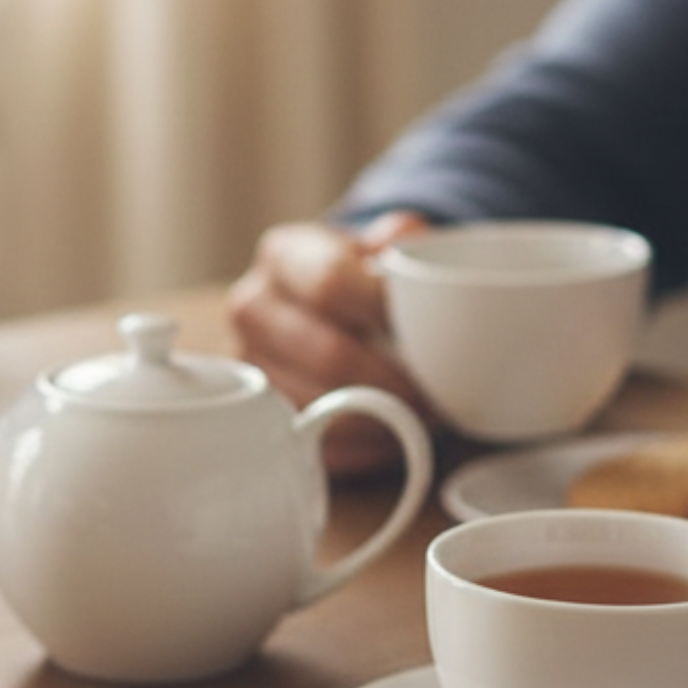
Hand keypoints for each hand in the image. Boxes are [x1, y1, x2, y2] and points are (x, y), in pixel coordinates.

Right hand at [226, 210, 433, 474]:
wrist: (319, 304)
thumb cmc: (360, 275)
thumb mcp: (384, 243)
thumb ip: (406, 240)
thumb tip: (414, 267)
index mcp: (283, 255)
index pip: (330, 283)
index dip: (385, 310)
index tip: (430, 329)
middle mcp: (252, 308)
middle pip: (328, 355)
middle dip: (395, 381)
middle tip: (439, 391)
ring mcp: (248, 366)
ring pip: (322, 408)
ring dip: (383, 419)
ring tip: (422, 414)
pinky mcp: (256, 417)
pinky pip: (315, 445)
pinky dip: (364, 447)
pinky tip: (393, 432)